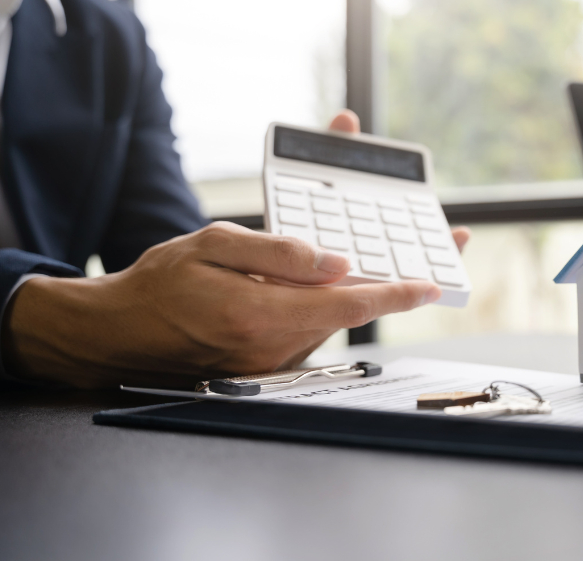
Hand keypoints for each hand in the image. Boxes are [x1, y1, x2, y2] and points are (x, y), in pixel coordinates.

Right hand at [1, 110, 470, 388]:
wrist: (121, 334)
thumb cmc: (160, 286)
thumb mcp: (212, 247)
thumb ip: (277, 254)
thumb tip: (335, 263)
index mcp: (261, 314)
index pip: (346, 306)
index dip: (394, 294)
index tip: (430, 283)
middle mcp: (273, 346)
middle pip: (351, 316)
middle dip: (393, 289)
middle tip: (432, 264)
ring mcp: (272, 361)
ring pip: (334, 324)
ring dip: (365, 299)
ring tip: (395, 268)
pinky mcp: (267, 363)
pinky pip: (312, 331)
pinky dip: (334, 309)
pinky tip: (341, 286)